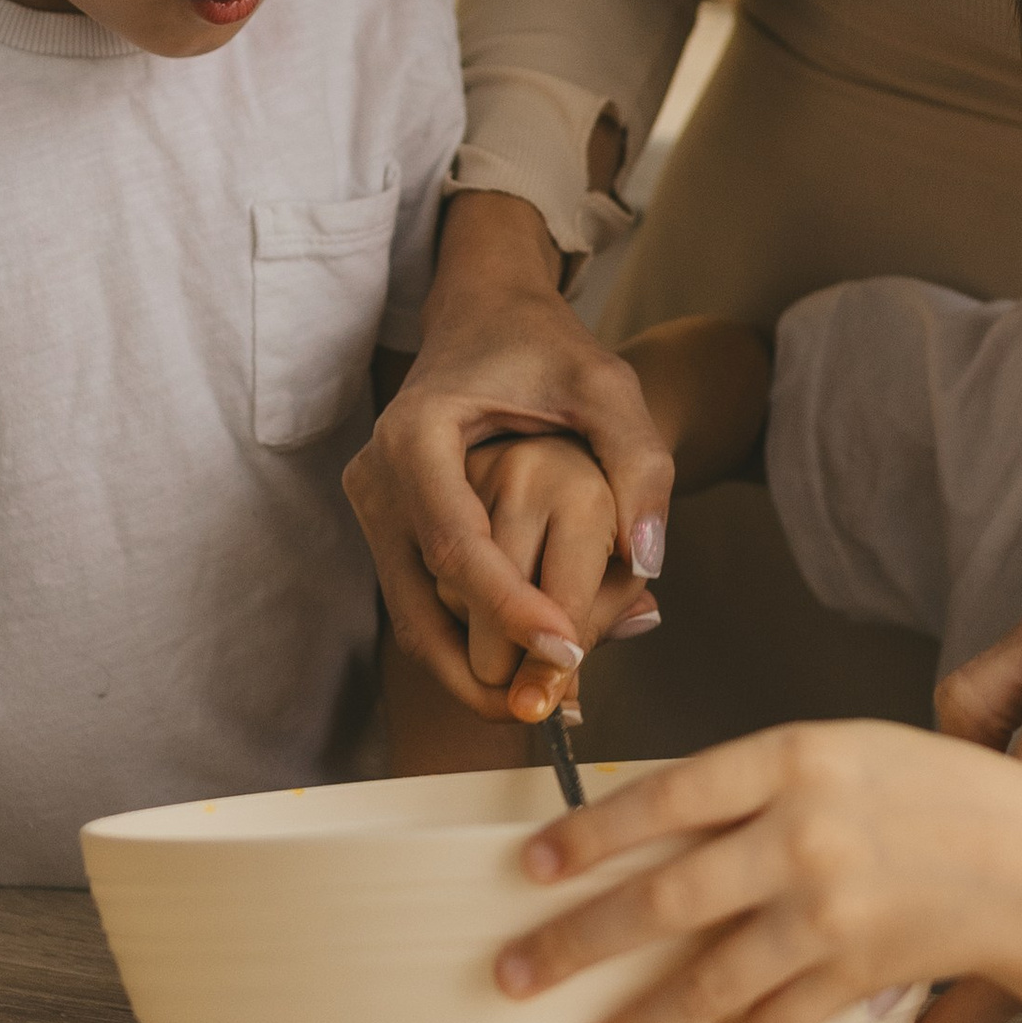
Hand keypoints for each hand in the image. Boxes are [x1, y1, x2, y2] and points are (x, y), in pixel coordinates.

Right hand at [346, 194, 675, 721]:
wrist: (484, 314)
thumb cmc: (544, 346)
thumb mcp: (606, 385)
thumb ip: (638, 462)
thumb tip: (648, 562)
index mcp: (417, 433)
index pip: (457, 544)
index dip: (509, 607)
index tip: (567, 650)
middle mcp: (377, 475)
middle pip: (418, 602)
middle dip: (483, 667)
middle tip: (553, 708)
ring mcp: (373, 506)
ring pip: (412, 617)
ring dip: (471, 670)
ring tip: (543, 703)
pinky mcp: (386, 528)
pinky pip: (419, 602)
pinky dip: (466, 642)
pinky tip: (522, 667)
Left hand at [495, 721, 1021, 1022]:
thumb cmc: (933, 791)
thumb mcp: (842, 751)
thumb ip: (755, 783)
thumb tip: (651, 835)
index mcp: (793, 757)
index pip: (666, 795)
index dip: (589, 833)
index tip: (526, 868)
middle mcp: (802, 831)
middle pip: (664, 897)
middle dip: (576, 944)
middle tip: (508, 979)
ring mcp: (830, 907)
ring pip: (706, 982)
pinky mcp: (857, 971)